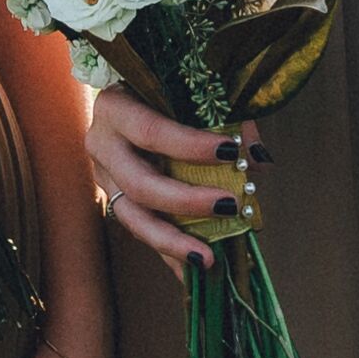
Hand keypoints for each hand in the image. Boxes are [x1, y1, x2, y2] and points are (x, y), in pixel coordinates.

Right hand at [88, 82, 244, 269]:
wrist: (127, 93)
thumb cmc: (165, 86)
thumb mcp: (190, 91)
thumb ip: (226, 118)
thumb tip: (256, 161)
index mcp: (115, 109)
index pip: (150, 131)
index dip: (189, 145)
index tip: (231, 152)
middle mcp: (102, 145)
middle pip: (139, 183)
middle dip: (185, 200)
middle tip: (229, 205)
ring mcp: (105, 177)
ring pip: (133, 217)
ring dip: (172, 240)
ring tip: (206, 260)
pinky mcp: (116, 199)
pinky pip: (142, 230)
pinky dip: (169, 252)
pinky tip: (193, 271)